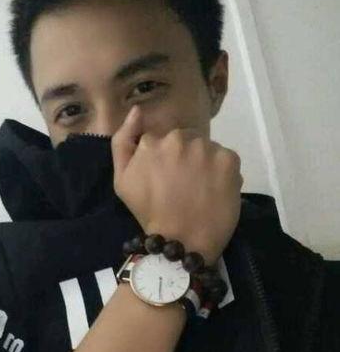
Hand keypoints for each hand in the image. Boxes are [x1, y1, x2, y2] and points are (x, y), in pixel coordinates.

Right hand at [111, 105, 243, 265]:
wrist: (183, 241)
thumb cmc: (149, 213)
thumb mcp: (121, 180)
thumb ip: (122, 141)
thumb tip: (136, 110)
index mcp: (152, 142)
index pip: (161, 141)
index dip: (163, 161)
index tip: (164, 180)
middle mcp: (179, 138)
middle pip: (184, 141)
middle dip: (183, 158)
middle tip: (183, 186)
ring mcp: (206, 148)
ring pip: (205, 148)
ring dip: (203, 163)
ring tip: (199, 190)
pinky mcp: (229, 159)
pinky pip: (224, 158)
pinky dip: (221, 171)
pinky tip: (214, 190)